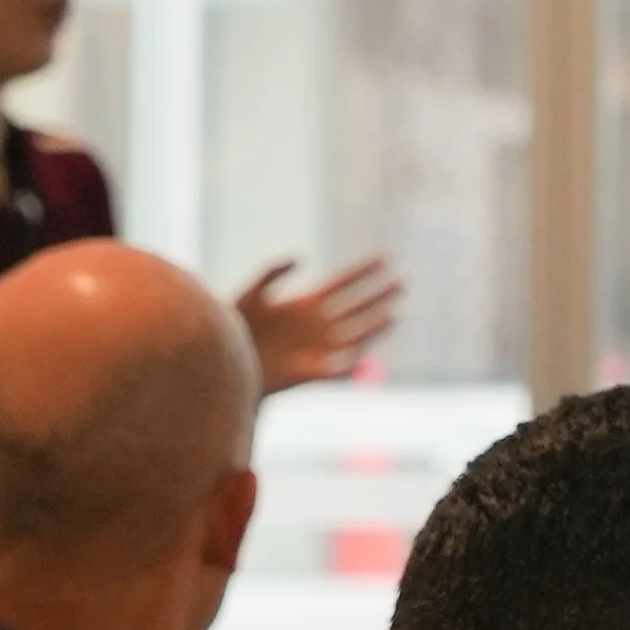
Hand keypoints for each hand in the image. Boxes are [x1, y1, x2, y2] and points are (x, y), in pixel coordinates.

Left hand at [233, 254, 401, 394]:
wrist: (226, 366)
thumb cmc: (234, 330)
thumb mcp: (251, 295)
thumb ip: (271, 273)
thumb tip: (301, 257)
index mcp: (305, 303)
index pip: (342, 283)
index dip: (363, 270)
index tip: (384, 257)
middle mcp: (317, 325)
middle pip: (357, 307)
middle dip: (379, 294)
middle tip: (403, 281)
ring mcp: (316, 348)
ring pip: (354, 335)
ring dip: (374, 326)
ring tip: (394, 314)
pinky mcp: (308, 372)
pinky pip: (336, 368)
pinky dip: (350, 362)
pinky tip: (361, 354)